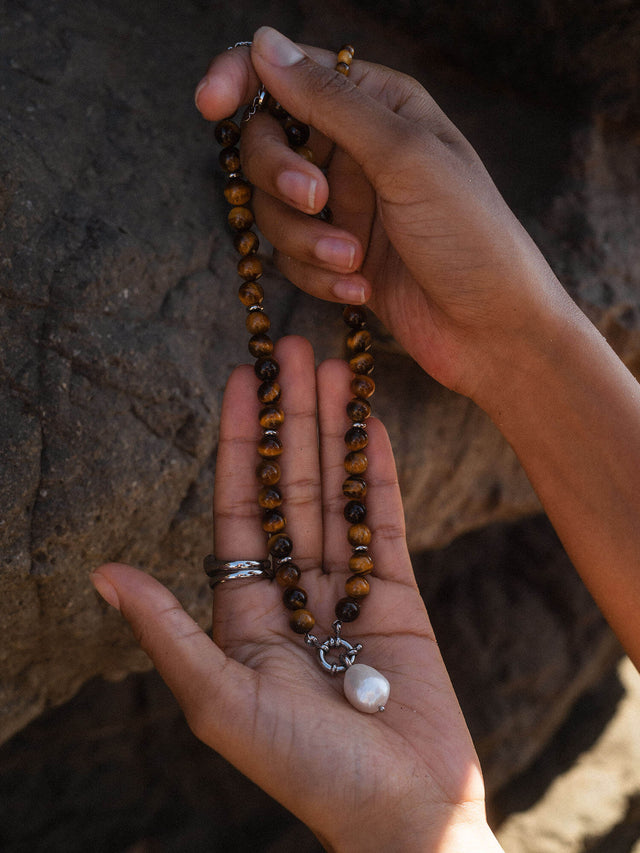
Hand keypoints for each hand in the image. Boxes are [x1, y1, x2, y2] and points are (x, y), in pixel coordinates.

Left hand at [92, 337, 501, 851]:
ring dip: (335, 431)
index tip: (244, 382)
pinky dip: (381, 472)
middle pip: (292, 486)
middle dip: (292, 418)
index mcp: (246, 611)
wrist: (402, 811)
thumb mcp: (222, 702)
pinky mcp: (399, 596)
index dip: (241, 443)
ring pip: (338, 493)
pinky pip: (388, 521)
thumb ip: (169, 632)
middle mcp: (295, 591)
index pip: (241, 507)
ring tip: (335, 369)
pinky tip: (373, 425)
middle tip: (294, 349)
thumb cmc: (306, 770)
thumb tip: (102, 574)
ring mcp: (349, 589)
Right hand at [195, 27, 574, 403]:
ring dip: (306, 240)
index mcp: (377, 105)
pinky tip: (363, 291)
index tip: (210, 104)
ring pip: (273, 210)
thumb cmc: (471, 234)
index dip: (241, 79)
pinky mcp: (336, 258)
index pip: (289, 73)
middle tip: (315, 199)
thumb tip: (264, 44)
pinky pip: (291, 260)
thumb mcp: (405, 156)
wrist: (493, 330)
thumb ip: (331, 102)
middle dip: (281, 177)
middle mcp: (353, 150)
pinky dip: (319, 277)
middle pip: (266, 144)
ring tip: (353, 261)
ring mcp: (343, 207)